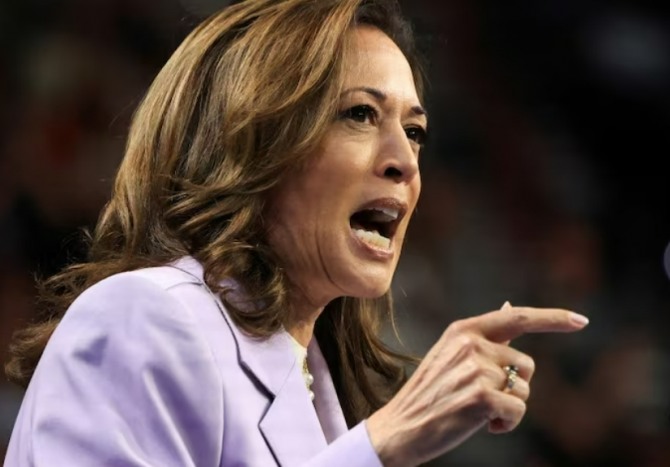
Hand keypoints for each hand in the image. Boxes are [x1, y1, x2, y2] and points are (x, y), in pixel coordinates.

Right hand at [366, 304, 588, 466]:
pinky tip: (483, 425)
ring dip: (508, 407)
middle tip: (482, 398)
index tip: (581, 320)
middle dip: (514, 387)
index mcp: (463, 330)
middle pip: (525, 365)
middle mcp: (471, 344)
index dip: (553, 318)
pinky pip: (518, 411)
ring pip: (523, 391)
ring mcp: (476, 369)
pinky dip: (506, 424)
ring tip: (477, 411)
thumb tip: (510, 306)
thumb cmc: (430, 393)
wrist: (401, 426)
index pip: (517, 317)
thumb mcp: (451, 354)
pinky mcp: (482, 396)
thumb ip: (485, 335)